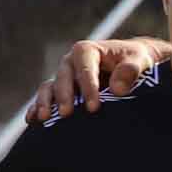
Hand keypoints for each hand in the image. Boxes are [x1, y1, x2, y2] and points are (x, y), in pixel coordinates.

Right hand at [27, 36, 164, 125]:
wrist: (129, 65)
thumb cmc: (135, 61)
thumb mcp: (139, 60)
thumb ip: (131, 70)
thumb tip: (117, 88)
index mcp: (87, 51)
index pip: (84, 68)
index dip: (88, 87)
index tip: (94, 107)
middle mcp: (70, 63)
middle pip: (63, 77)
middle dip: (64, 96)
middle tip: (67, 114)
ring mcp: (63, 77)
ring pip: (49, 87)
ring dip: (45, 102)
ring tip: (45, 118)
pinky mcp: (59, 91)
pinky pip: (45, 98)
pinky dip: (37, 107)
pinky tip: (33, 120)